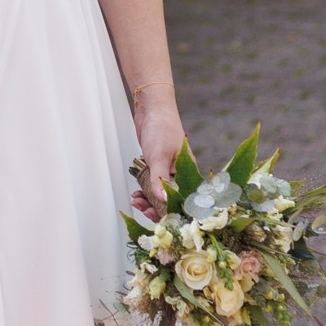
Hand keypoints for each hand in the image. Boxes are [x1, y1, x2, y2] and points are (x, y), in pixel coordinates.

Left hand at [132, 96, 183, 215]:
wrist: (152, 108)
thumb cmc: (161, 128)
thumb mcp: (159, 155)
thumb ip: (160, 179)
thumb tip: (163, 200)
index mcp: (188, 171)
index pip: (184, 198)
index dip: (172, 210)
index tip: (158, 217)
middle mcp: (181, 172)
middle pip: (172, 198)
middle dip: (157, 207)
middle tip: (143, 210)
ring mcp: (169, 169)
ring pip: (160, 192)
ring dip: (148, 200)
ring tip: (136, 201)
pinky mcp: (158, 165)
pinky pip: (153, 184)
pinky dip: (145, 190)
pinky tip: (136, 193)